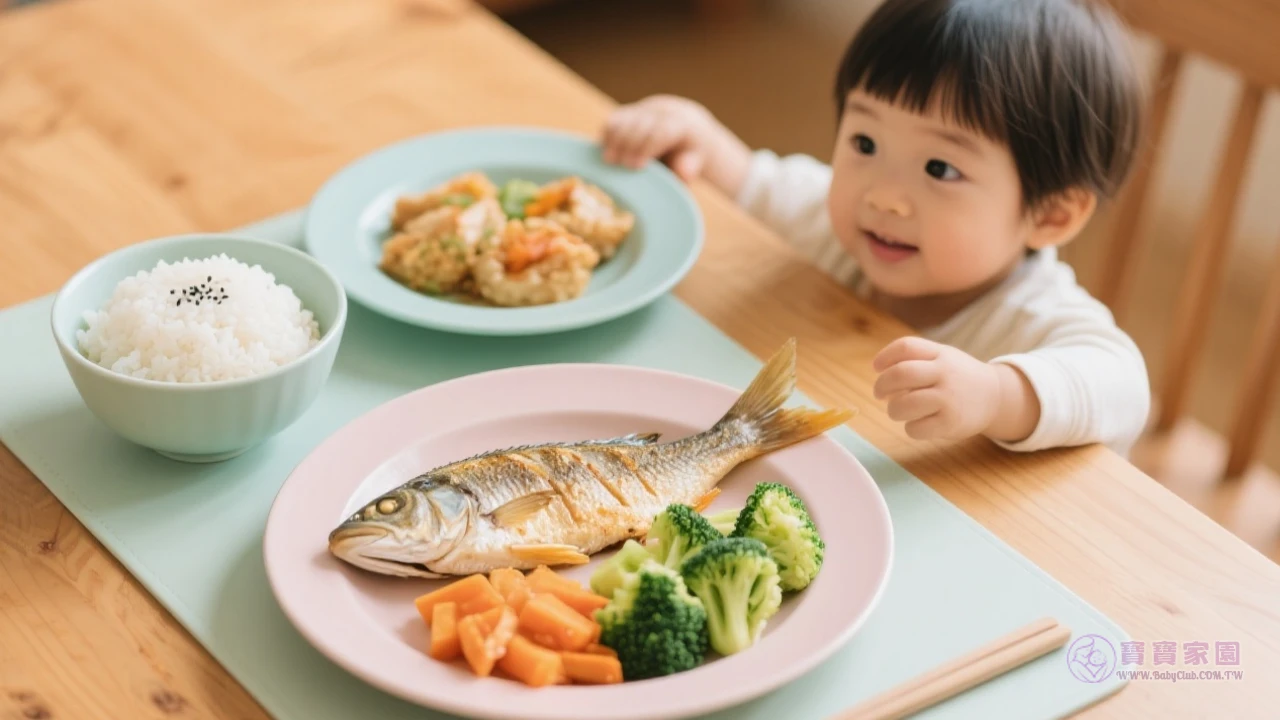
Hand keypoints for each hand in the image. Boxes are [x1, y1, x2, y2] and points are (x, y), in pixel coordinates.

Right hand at [600, 95, 751, 195]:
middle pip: (640, 125)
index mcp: (682, 123)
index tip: (636, 166)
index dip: (647, 147)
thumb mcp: (693, 162)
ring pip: (624, 121)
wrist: (681, 125)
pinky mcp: (628, 112)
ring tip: (609, 160)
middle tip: (620, 165)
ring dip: (614, 140)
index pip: (662, 131)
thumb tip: (684, 171)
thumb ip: (690, 168)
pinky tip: (605, 151)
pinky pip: (613, 121)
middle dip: (628, 144)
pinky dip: (607, 136)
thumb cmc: (686, 153)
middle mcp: (661, 112)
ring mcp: (644, 110)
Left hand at [872, 337, 1008, 441]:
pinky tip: (918, 424)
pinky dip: (910, 428)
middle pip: (900, 374)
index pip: (906, 347)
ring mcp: (949, 398)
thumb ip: (914, 358)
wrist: (995, 397)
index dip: (885, 357)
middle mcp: (945, 373)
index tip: (876, 367)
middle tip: (879, 394)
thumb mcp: (942, 357)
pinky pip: (915, 428)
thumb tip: (880, 372)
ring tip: (898, 410)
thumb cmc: (957, 377)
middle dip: (881, 385)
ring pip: (903, 405)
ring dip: (893, 410)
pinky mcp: (951, 423)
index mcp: (941, 354)